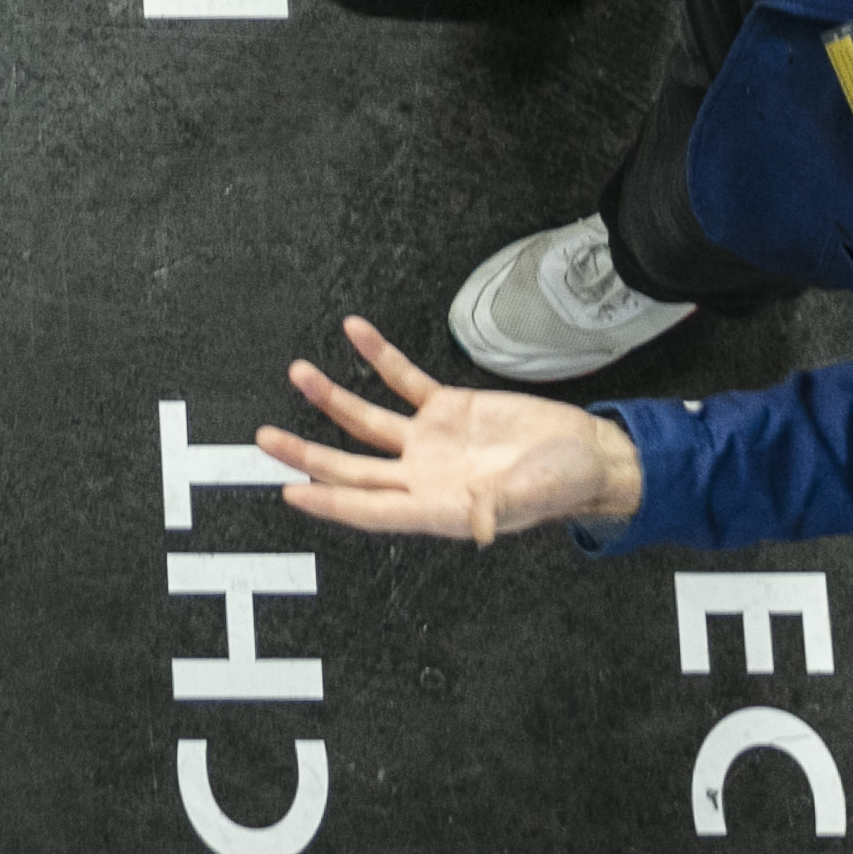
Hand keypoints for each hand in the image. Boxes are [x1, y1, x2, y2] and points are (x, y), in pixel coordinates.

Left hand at [254, 315, 641, 544]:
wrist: (587, 454)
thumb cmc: (562, 486)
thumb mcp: (530, 499)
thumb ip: (497, 508)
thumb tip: (473, 521)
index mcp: (435, 507)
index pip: (368, 507)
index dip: (328, 501)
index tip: (289, 491)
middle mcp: (422, 477)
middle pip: (350, 468)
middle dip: (307, 454)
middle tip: (265, 439)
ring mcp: (430, 442)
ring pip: (367, 422)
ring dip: (332, 399)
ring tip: (300, 373)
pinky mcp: (447, 409)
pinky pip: (402, 380)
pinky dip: (379, 357)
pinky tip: (356, 332)